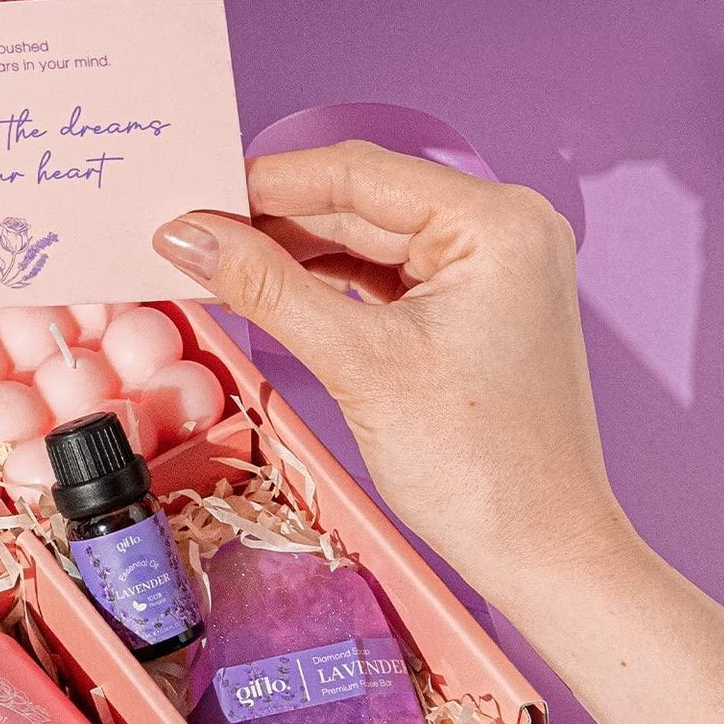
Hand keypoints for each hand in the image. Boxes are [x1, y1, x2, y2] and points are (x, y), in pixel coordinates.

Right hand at [152, 141, 633, 605]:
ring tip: (209, 263)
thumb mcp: (357, 363)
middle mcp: (499, 230)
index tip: (189, 198)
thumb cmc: (480, 465)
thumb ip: (266, 288)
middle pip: (357, 204)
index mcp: (496, 223)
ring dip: (286, 253)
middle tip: (183, 235)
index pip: (357, 174)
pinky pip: (377, 277)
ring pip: (361, 240)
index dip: (263, 183)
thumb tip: (187, 235)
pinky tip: (261, 288)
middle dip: (268, 221)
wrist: (540, 550)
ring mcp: (484, 270)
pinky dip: (318, 284)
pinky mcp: (464, 309)